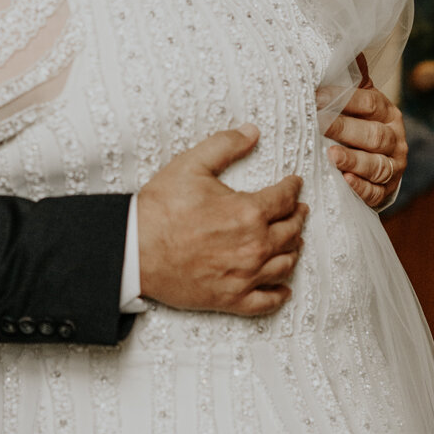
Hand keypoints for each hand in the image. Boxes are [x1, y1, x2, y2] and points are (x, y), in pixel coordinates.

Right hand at [138, 126, 307, 316]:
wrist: (134, 250)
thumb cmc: (160, 210)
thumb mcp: (191, 165)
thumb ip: (225, 145)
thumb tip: (252, 132)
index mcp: (249, 212)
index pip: (284, 198)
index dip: (293, 188)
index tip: (294, 184)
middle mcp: (254, 246)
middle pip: (290, 231)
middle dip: (298, 217)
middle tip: (299, 210)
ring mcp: (244, 276)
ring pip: (284, 264)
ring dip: (293, 250)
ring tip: (294, 242)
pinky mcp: (231, 299)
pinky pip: (266, 301)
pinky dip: (279, 294)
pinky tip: (284, 288)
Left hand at [320, 75, 407, 208]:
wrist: (376, 165)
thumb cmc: (360, 125)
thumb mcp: (358, 102)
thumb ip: (351, 81)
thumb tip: (345, 47)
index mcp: (387, 112)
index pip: (369, 102)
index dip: (343, 99)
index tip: (315, 96)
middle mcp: (395, 138)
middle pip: (373, 134)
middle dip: (344, 129)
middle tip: (318, 123)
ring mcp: (393, 166)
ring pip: (376, 164)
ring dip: (353, 161)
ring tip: (331, 156)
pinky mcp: (386, 190)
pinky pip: (375, 191)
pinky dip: (361, 187)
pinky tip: (345, 181)